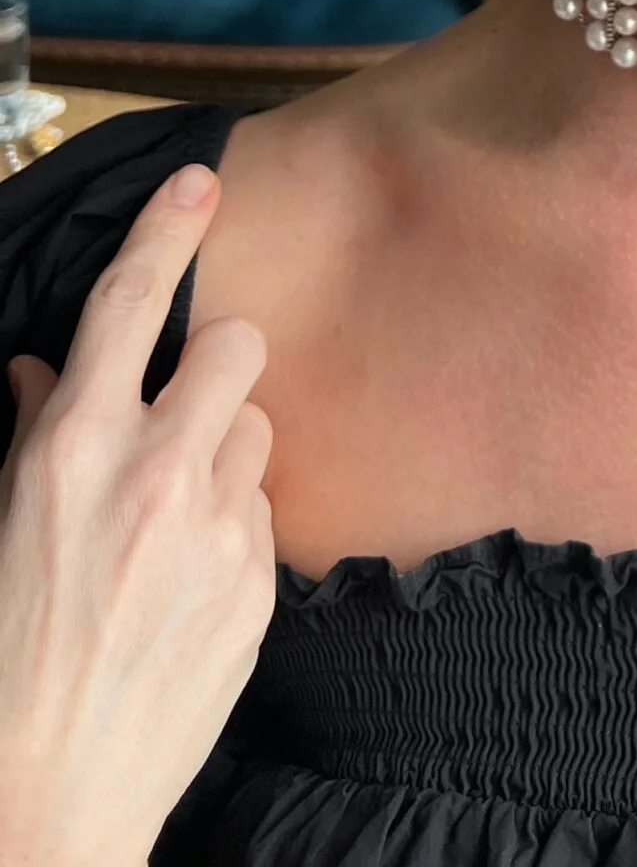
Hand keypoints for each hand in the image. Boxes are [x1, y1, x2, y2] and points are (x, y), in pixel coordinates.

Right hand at [0, 163, 274, 866]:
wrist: (40, 803)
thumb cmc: (0, 661)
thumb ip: (34, 433)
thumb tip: (44, 368)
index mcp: (74, 448)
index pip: (129, 303)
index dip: (166, 229)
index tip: (199, 181)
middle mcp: (154, 473)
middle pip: (237, 346)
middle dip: (215, 368)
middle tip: (183, 411)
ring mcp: (215, 529)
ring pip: (261, 429)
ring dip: (227, 453)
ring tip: (172, 515)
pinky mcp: (257, 584)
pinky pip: (262, 512)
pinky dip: (231, 527)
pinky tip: (183, 581)